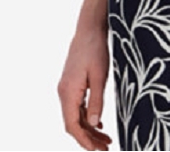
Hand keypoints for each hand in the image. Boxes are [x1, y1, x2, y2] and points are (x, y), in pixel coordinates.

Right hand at [58, 26, 112, 149]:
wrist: (88, 29)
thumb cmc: (95, 50)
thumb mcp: (100, 77)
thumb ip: (96, 102)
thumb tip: (94, 125)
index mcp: (68, 92)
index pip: (72, 125)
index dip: (84, 140)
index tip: (97, 150)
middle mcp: (64, 93)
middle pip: (73, 124)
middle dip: (88, 138)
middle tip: (106, 147)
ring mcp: (66, 88)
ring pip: (75, 116)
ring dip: (89, 128)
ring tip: (106, 139)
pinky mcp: (71, 84)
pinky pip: (77, 107)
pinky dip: (86, 117)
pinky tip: (98, 123)